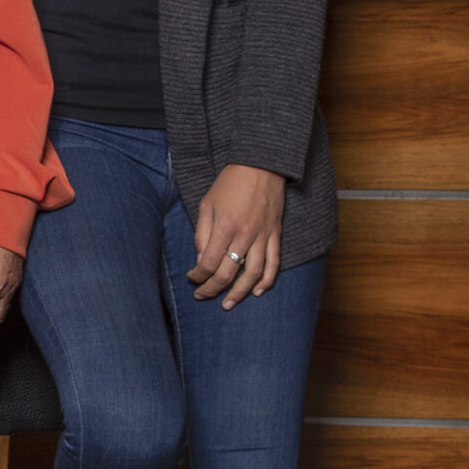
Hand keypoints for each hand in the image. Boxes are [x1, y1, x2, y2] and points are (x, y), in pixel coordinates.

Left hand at [188, 165, 285, 306]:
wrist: (261, 165)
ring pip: (252, 274)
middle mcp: (245, 235)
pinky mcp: (276, 235)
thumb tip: (201, 260)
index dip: (198, 276)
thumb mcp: (207, 204)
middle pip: (229, 273)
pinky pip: (274, 263)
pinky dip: (267, 281)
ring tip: (228, 304)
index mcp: (225, 226)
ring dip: (239, 293)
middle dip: (213, 289)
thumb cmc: (229, 183)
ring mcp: (263, 236)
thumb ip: (202, 234)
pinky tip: (257, 292)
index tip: (192, 278)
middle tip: (203, 297)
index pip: (209, 262)